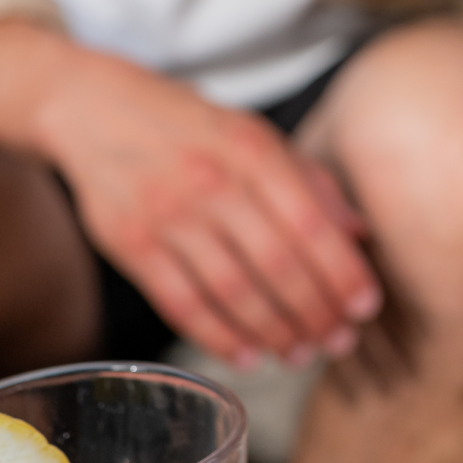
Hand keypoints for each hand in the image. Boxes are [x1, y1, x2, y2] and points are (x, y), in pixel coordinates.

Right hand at [39, 50, 380, 366]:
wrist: (95, 108)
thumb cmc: (192, 126)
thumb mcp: (253, 133)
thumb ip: (308, 180)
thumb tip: (359, 233)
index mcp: (251, 147)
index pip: (310, 221)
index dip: (342, 271)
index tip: (367, 305)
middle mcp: (212, 180)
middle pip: (275, 264)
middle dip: (315, 312)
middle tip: (340, 342)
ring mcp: (167, 214)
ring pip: (232, 291)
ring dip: (274, 332)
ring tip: (301, 353)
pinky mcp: (130, 245)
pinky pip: (182, 304)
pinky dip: (219, 337)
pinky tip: (247, 354)